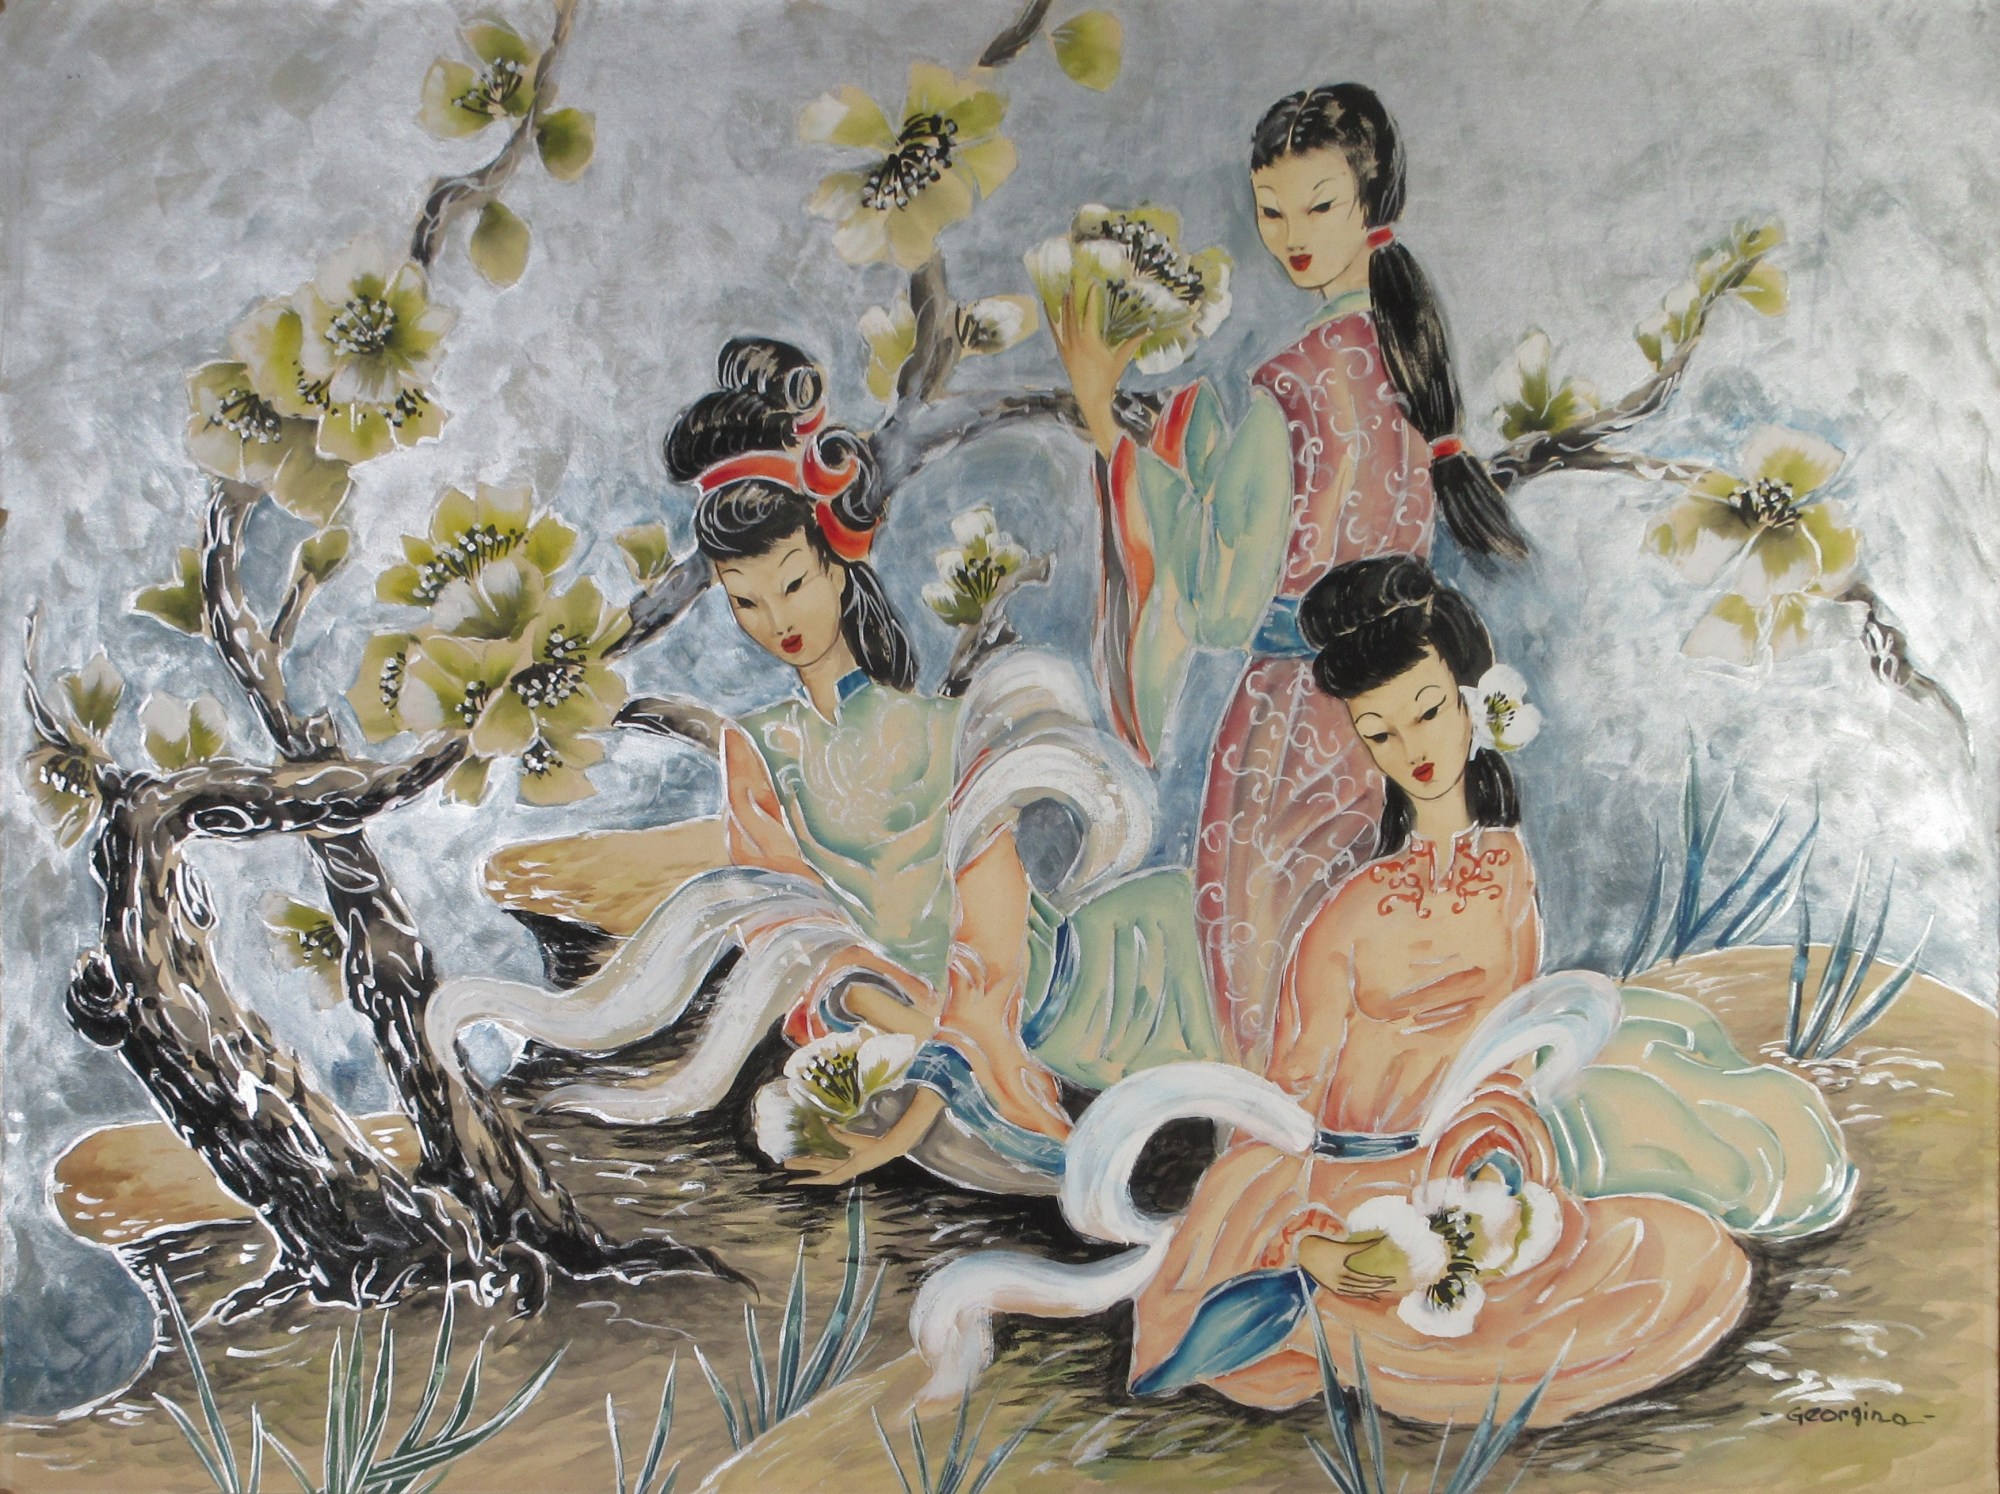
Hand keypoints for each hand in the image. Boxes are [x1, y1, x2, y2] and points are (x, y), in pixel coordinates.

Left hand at [783, 1123, 909, 1187]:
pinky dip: (819, 1160)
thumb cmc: (874, 1146)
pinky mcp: (847, 1161)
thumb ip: (838, 1134)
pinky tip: (811, 1155)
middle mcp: (842, 1170)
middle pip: (818, 1170)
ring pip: (821, 1166)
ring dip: (808, 1163)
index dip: (806, 1181)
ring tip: (792, 1160)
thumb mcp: (855, 1141)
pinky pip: (829, 1162)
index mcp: (845, 1169)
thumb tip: (822, 1122)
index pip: (822, 1178)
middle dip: (802, 1168)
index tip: (792, 1182)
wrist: (889, 1149)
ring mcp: (844, 1166)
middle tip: (786, 1163)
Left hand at [1052, 283, 1143, 458]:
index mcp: (1090, 340)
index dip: (1092, 297)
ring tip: (1065, 288)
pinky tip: (1047, 307)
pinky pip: (1055, 332)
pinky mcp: (1062, 352)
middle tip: (1075, 280)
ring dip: (1064, 304)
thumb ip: (1132, 343)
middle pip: (1073, 313)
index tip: (1094, 284)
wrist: (1091, 398)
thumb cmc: (1107, 379)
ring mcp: (1067, 346)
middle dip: (1074, 296)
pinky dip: (1051, 319)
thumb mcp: (1120, 360)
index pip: (1090, 313)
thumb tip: (1149, 330)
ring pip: (1063, 320)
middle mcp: (1075, 341)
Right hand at [1297, 1230, 1404, 1299]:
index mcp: (1341, 1272)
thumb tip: (1381, 1239)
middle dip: (1379, 1286)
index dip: (1379, 1279)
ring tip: (1385, 1291)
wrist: (1303, 1251)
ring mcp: (1335, 1287)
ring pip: (1357, 1293)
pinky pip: (1350, 1294)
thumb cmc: (1323, 1246)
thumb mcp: (1343, 1246)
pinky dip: (1361, 1295)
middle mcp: (1339, 1282)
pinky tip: (1370, 1295)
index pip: (1365, 1279)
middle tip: (1393, 1285)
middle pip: (1363, 1287)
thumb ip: (1362, 1245)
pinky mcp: (1332, 1287)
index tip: (1392, 1278)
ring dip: (1371, 1292)